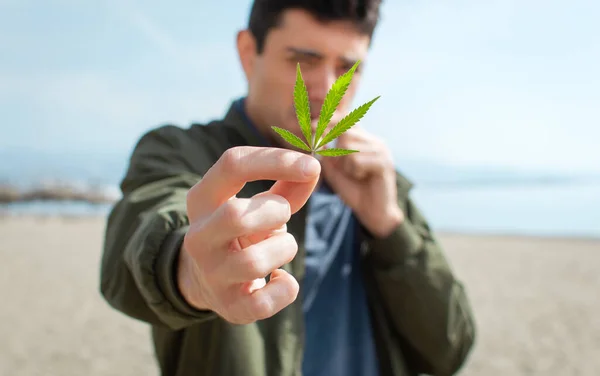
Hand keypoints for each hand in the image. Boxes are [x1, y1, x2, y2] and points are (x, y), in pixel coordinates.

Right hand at [178, 146, 320, 323]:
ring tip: (281, 247)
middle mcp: (198, 236)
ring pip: (254, 262)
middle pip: (235, 215)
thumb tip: (313, 169)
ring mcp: (211, 274)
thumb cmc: (242, 232)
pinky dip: (286, 288)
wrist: (209, 281)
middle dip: (275, 212)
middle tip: (283, 216)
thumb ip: (286, 187)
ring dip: (284, 248)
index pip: (233, 164)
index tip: (312, 165)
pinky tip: (280, 279)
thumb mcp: (257, 204)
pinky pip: (266, 302)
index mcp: (202, 199)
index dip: (277, 160)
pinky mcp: (229, 307)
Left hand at [320, 127, 402, 237]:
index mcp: (364, 141)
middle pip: (345, 131)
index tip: (310, 125)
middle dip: (335, 148)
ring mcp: (381, 150)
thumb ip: (326, 153)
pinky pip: (357, 160)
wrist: (373, 212)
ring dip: (345, 164)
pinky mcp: (384, 162)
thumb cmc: (353, 190)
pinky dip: (354, 171)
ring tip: (355, 174)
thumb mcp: (334, 169)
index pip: (347, 120)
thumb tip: (315, 135)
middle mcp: (374, 141)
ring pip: (349, 146)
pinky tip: (362, 177)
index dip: (329, 120)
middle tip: (339, 165)